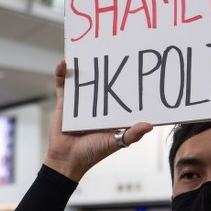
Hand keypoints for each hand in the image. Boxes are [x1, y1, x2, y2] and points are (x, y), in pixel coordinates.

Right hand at [44, 60, 152, 181]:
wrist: (67, 160)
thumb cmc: (92, 153)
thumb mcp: (115, 142)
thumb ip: (131, 135)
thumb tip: (149, 125)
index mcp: (109, 112)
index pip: (120, 93)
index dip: (126, 82)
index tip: (134, 68)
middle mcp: (96, 104)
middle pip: (101, 82)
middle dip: (105, 68)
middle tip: (112, 50)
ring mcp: (80, 102)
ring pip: (82, 80)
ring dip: (83, 66)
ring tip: (87, 52)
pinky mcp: (64, 103)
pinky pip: (62, 85)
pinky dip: (61, 73)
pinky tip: (64, 63)